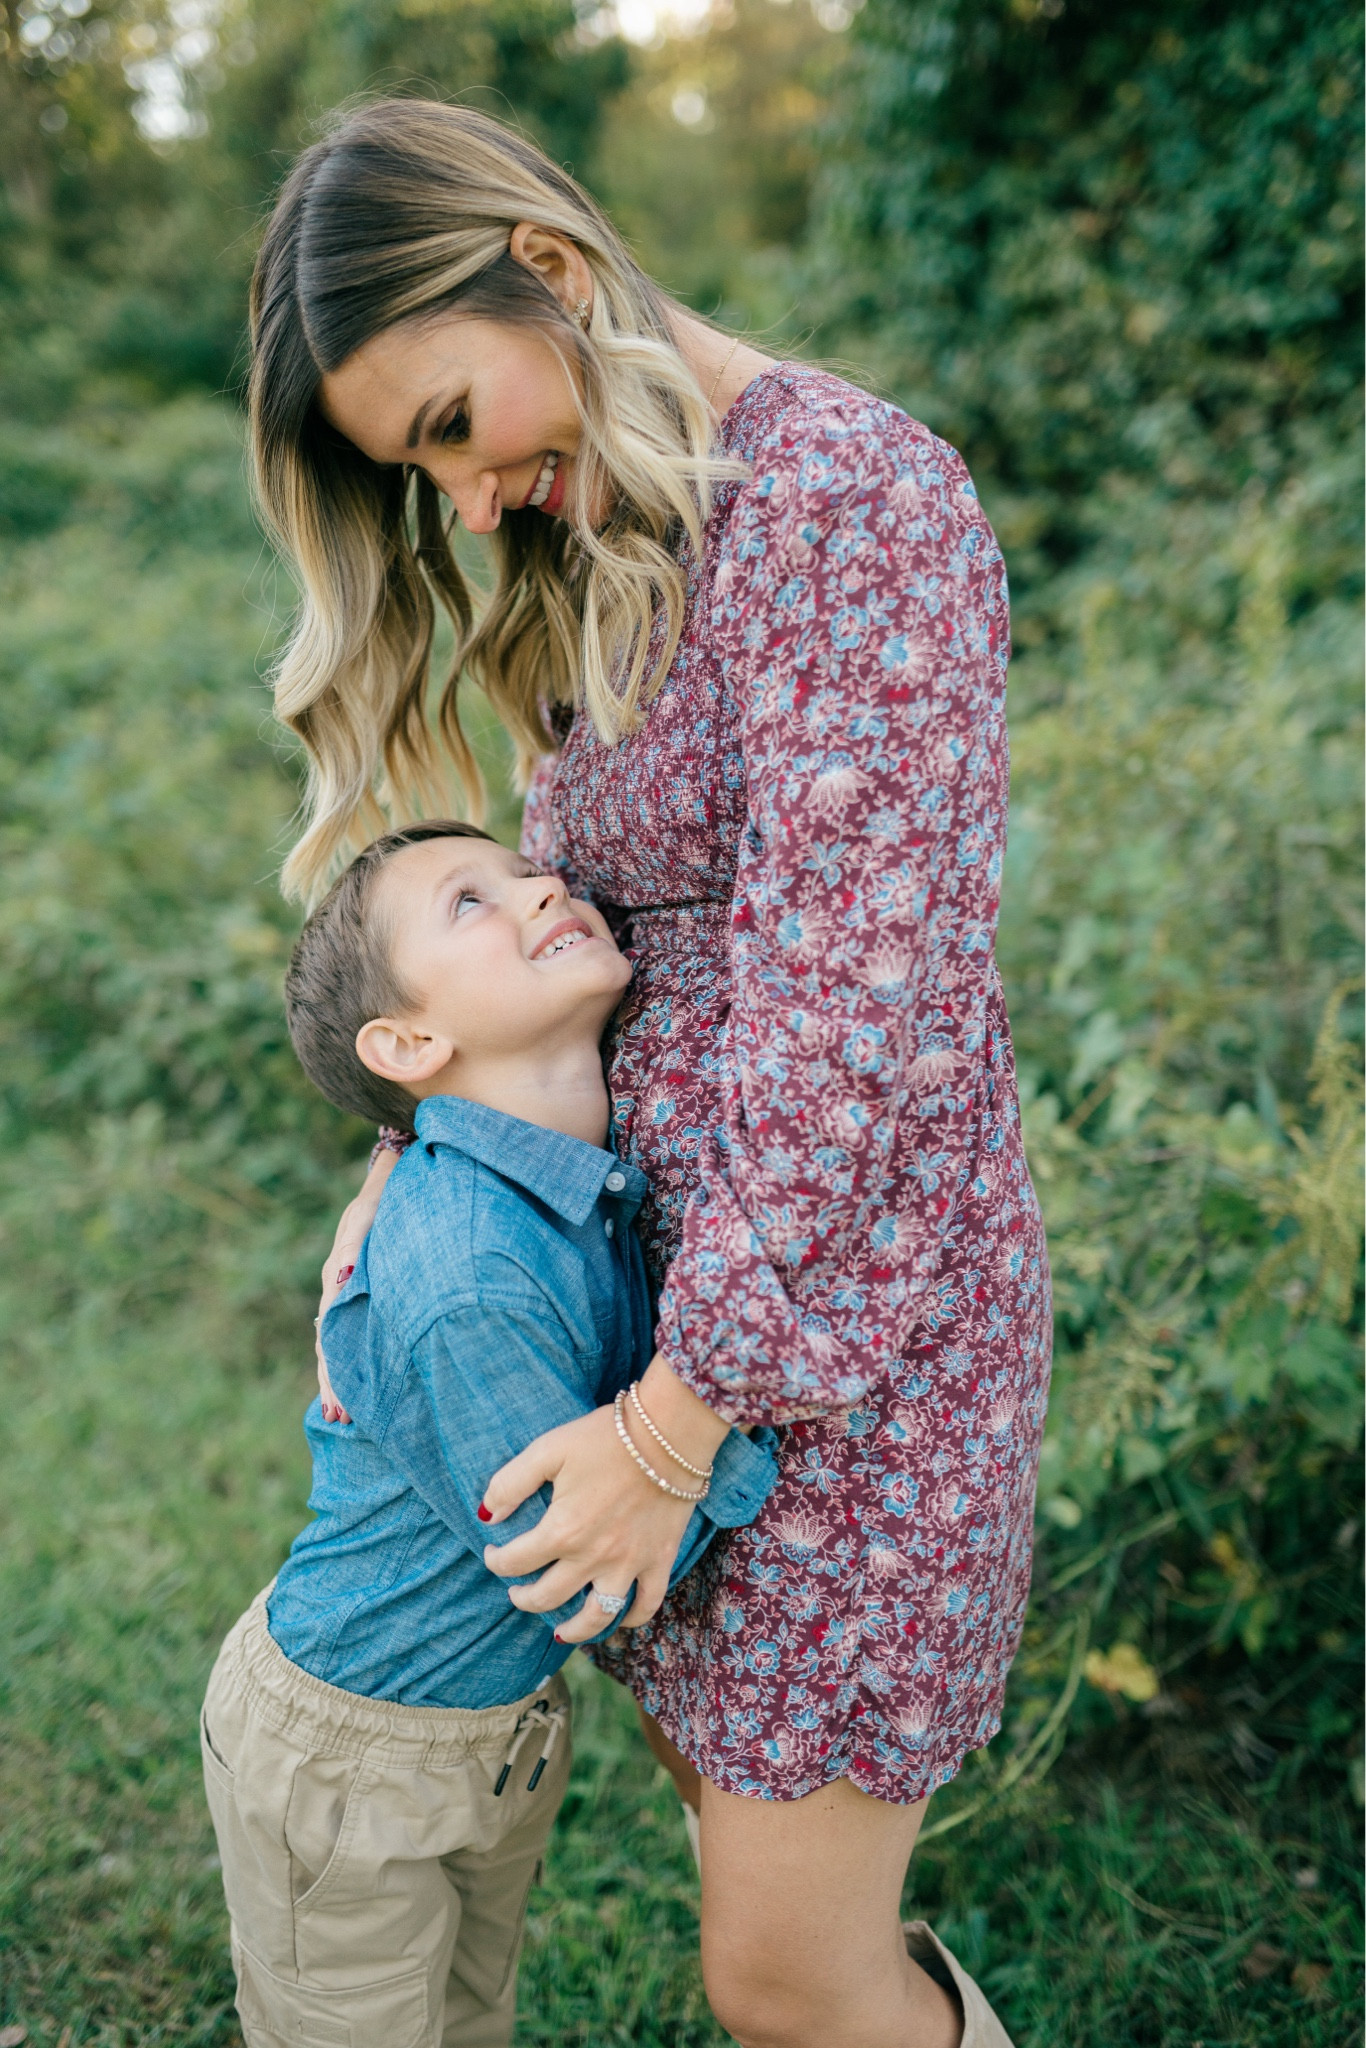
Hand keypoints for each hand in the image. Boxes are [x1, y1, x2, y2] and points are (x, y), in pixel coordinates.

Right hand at [315, 1148, 399, 1422]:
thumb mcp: (369, 1211)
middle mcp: (339, 1284)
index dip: (333, 1369)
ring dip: (338, 1378)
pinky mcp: (361, 1289)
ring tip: (342, 1415)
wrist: (396, 1174)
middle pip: (329, 1343)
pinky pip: (348, 1330)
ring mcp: (348, 1288)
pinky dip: (347, 1359)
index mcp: (339, 1272)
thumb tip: (343, 1276)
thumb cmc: (388, 1193)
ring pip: (336, 1341)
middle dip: (334, 1383)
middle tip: (341, 1419)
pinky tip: (351, 1384)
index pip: (330, 1330)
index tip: (341, 1402)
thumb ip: (356, 1243)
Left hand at [480, 1355, 730, 1639]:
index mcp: (562, 1530)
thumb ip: (510, 1483)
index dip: (496, 1561)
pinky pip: (646, 1604)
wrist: (669, 1433)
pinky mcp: (659, 1560)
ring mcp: (629, 1564)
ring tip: (559, 1632)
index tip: (493, 1553)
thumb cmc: (605, 1437)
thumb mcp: (548, 1449)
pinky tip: (618, 1619)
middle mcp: (593, 1557)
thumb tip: (486, 1516)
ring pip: (597, 1616)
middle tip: (517, 1591)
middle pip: (548, 1596)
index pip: (515, 1562)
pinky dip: (631, 1619)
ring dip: (573, 1630)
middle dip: (524, 1598)